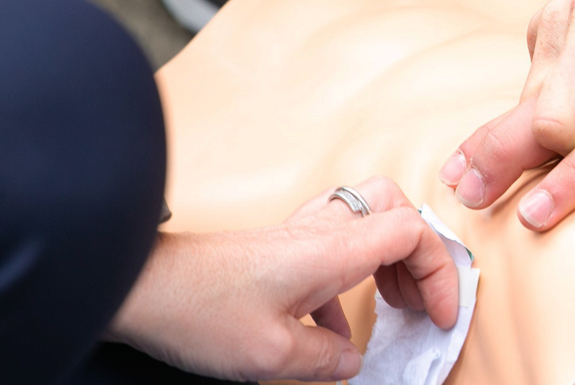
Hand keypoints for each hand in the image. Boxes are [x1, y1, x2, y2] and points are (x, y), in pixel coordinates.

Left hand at [107, 177, 459, 381]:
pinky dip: (350, 282)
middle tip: (420, 302)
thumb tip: (349, 361)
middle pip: (398, 213)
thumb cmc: (196, 309)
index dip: (440, 273)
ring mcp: (296, 236)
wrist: (134, 286)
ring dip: (390, 265)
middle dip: (422, 258)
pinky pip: (333, 250)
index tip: (438, 315)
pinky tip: (333, 329)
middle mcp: (320, 232)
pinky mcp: (274, 250)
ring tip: (392, 308)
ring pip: (367, 225)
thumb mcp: (272, 356)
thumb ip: (325, 361)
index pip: (414, 234)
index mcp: (333, 249)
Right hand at [441, 0, 574, 213]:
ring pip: (529, 104)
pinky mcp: (552, 23)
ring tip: (470, 193)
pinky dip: (521, 119)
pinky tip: (499, 156)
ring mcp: (567, 19)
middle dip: (550, 174)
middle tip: (531, 222)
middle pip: (560, 121)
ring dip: (507, 150)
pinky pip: (529, 83)